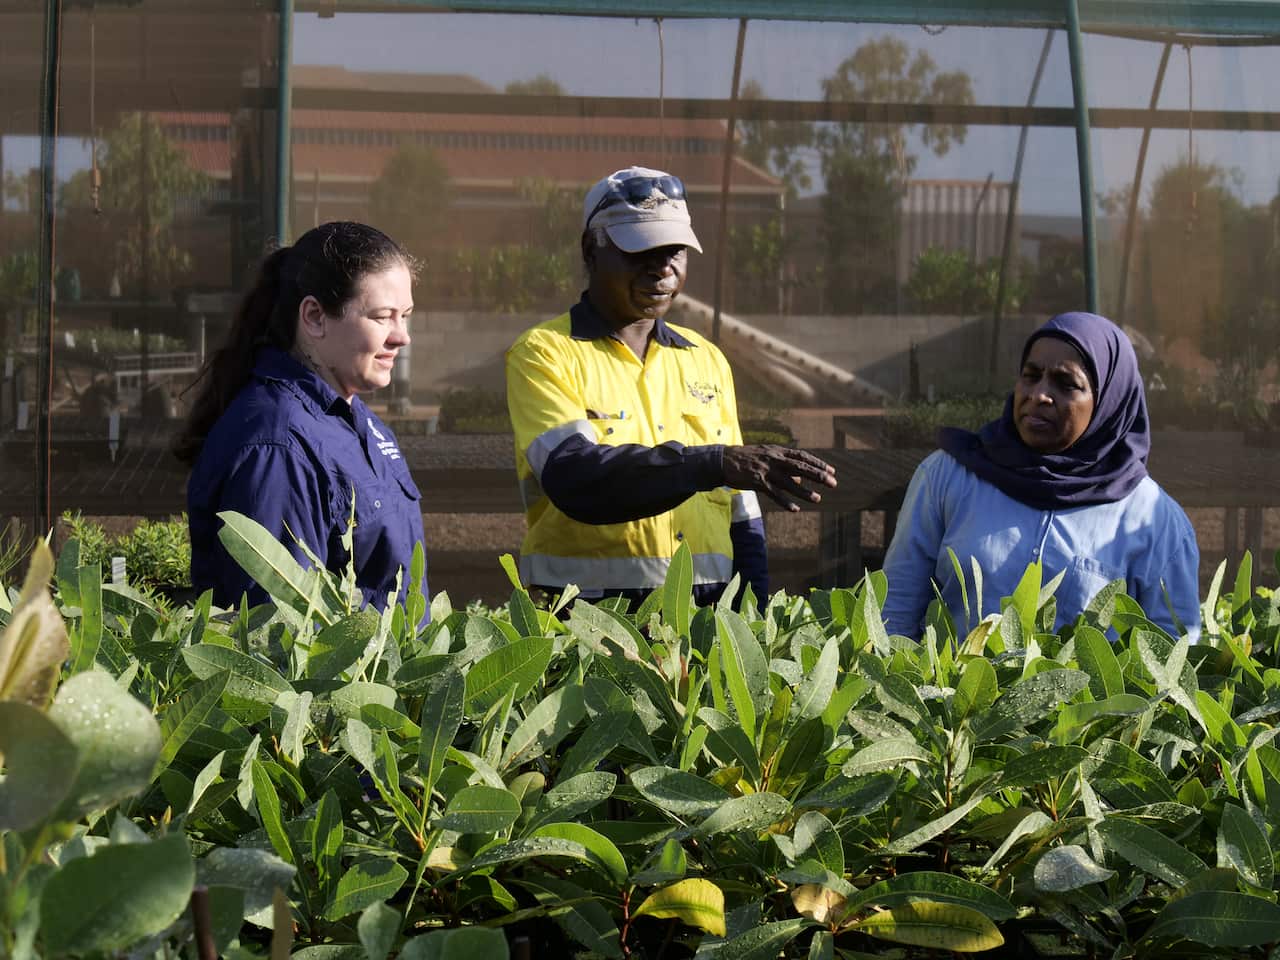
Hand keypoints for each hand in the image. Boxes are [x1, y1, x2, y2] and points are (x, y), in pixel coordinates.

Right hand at [721, 444, 836, 511]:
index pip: (802, 456)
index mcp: (777, 451)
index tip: (831, 470)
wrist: (723, 460)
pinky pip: (774, 494)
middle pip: (800, 467)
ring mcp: (766, 470)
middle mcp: (774, 459)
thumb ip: (783, 464)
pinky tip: (795, 509)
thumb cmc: (746, 458)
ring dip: (804, 492)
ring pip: (789, 482)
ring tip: (817, 499)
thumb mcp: (766, 455)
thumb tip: (799, 477)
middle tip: (833, 483)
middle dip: (818, 475)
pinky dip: (785, 502)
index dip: (818, 463)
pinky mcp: (757, 482)